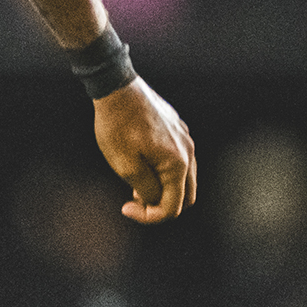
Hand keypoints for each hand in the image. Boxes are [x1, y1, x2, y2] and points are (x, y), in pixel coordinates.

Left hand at [95, 80, 197, 222]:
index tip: (125, 207)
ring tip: (134, 183)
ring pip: (183, 178)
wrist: (117, 90)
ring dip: (162, 188)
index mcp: (178, 164)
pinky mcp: (177, 131)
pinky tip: (140, 165)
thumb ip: (145, 189)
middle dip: (160, 205)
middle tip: (133, 199)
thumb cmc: (117, 127)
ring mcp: (185, 140)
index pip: (173, 207)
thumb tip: (155, 201)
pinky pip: (178, 160)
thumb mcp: (125, 165)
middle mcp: (189, 152)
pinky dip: (163, 171)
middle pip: (186, 196)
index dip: (149, 216)